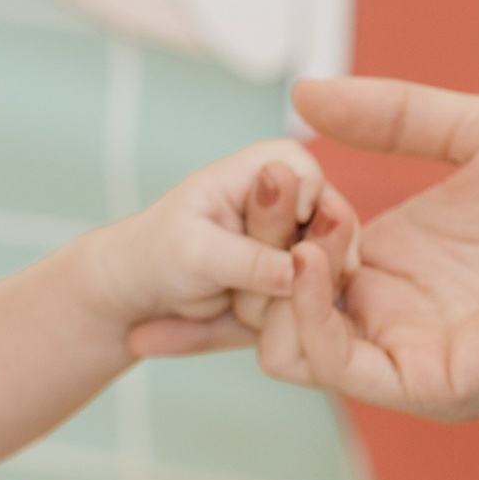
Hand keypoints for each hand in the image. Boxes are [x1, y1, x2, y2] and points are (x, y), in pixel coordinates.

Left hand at [116, 141, 359, 358]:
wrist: (143, 294)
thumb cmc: (158, 258)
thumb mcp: (197, 257)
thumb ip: (250, 260)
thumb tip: (301, 273)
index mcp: (248, 171)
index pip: (301, 165)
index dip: (307, 196)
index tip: (294, 230)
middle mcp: (279, 197)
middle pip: (329, 208)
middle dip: (320, 246)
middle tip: (298, 280)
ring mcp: (292, 233)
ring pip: (334, 250)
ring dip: (320, 278)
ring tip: (286, 301)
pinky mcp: (296, 267)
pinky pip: (324, 281)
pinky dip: (314, 298)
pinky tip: (293, 314)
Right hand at [253, 78, 478, 418]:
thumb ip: (394, 114)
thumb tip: (303, 92)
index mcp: (403, 263)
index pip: (295, 256)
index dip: (271, 216)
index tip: (277, 168)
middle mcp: (397, 312)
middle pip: (274, 303)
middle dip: (252, 245)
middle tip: (275, 190)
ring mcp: (409, 351)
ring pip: (283, 343)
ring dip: (272, 282)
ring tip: (307, 224)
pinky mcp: (429, 381)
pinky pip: (330, 363)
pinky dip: (303, 314)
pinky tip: (316, 258)